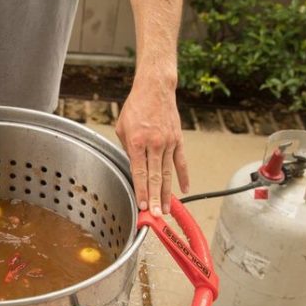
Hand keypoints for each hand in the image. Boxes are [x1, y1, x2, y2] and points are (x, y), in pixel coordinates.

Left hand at [115, 75, 189, 216]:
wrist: (155, 88)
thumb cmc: (135, 107)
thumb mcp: (122, 127)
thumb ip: (126, 149)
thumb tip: (132, 169)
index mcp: (136, 141)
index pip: (138, 173)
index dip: (141, 192)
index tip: (143, 207)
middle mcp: (154, 144)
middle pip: (154, 177)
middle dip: (155, 199)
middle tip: (156, 217)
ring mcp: (168, 142)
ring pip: (168, 174)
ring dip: (167, 194)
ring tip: (167, 210)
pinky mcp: (178, 140)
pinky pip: (181, 162)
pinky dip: (183, 177)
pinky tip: (184, 191)